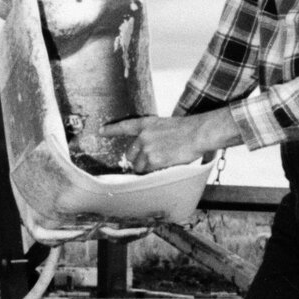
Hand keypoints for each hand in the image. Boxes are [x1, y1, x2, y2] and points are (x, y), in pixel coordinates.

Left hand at [103, 107, 240, 172]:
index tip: (101, 131)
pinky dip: (153, 173)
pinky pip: (148, 172)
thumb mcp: (166, 126)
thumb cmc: (188, 130)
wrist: (197, 133)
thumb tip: (149, 149)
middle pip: (130, 154)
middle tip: (150, 161)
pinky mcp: (154, 160)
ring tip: (162, 163)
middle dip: (137, 159)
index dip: (112, 129)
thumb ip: (154, 136)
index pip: (124, 126)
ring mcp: (147, 149)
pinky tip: (164, 167)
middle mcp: (143, 136)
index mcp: (147, 124)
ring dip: (146, 168)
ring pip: (138, 166)